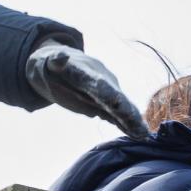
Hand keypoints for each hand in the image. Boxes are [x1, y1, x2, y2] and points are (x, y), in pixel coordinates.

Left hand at [25, 43, 146, 137]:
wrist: (59, 63)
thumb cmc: (48, 65)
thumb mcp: (47, 61)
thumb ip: (55, 60)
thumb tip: (59, 56)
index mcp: (86, 73)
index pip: (97, 84)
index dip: (106, 93)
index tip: (116, 103)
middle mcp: (101, 83)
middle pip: (115, 98)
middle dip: (126, 110)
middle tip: (138, 122)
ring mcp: (105, 94)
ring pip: (121, 108)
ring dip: (132, 120)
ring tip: (144, 133)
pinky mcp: (104, 105)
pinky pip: (117, 116)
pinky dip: (128, 125)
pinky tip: (140, 134)